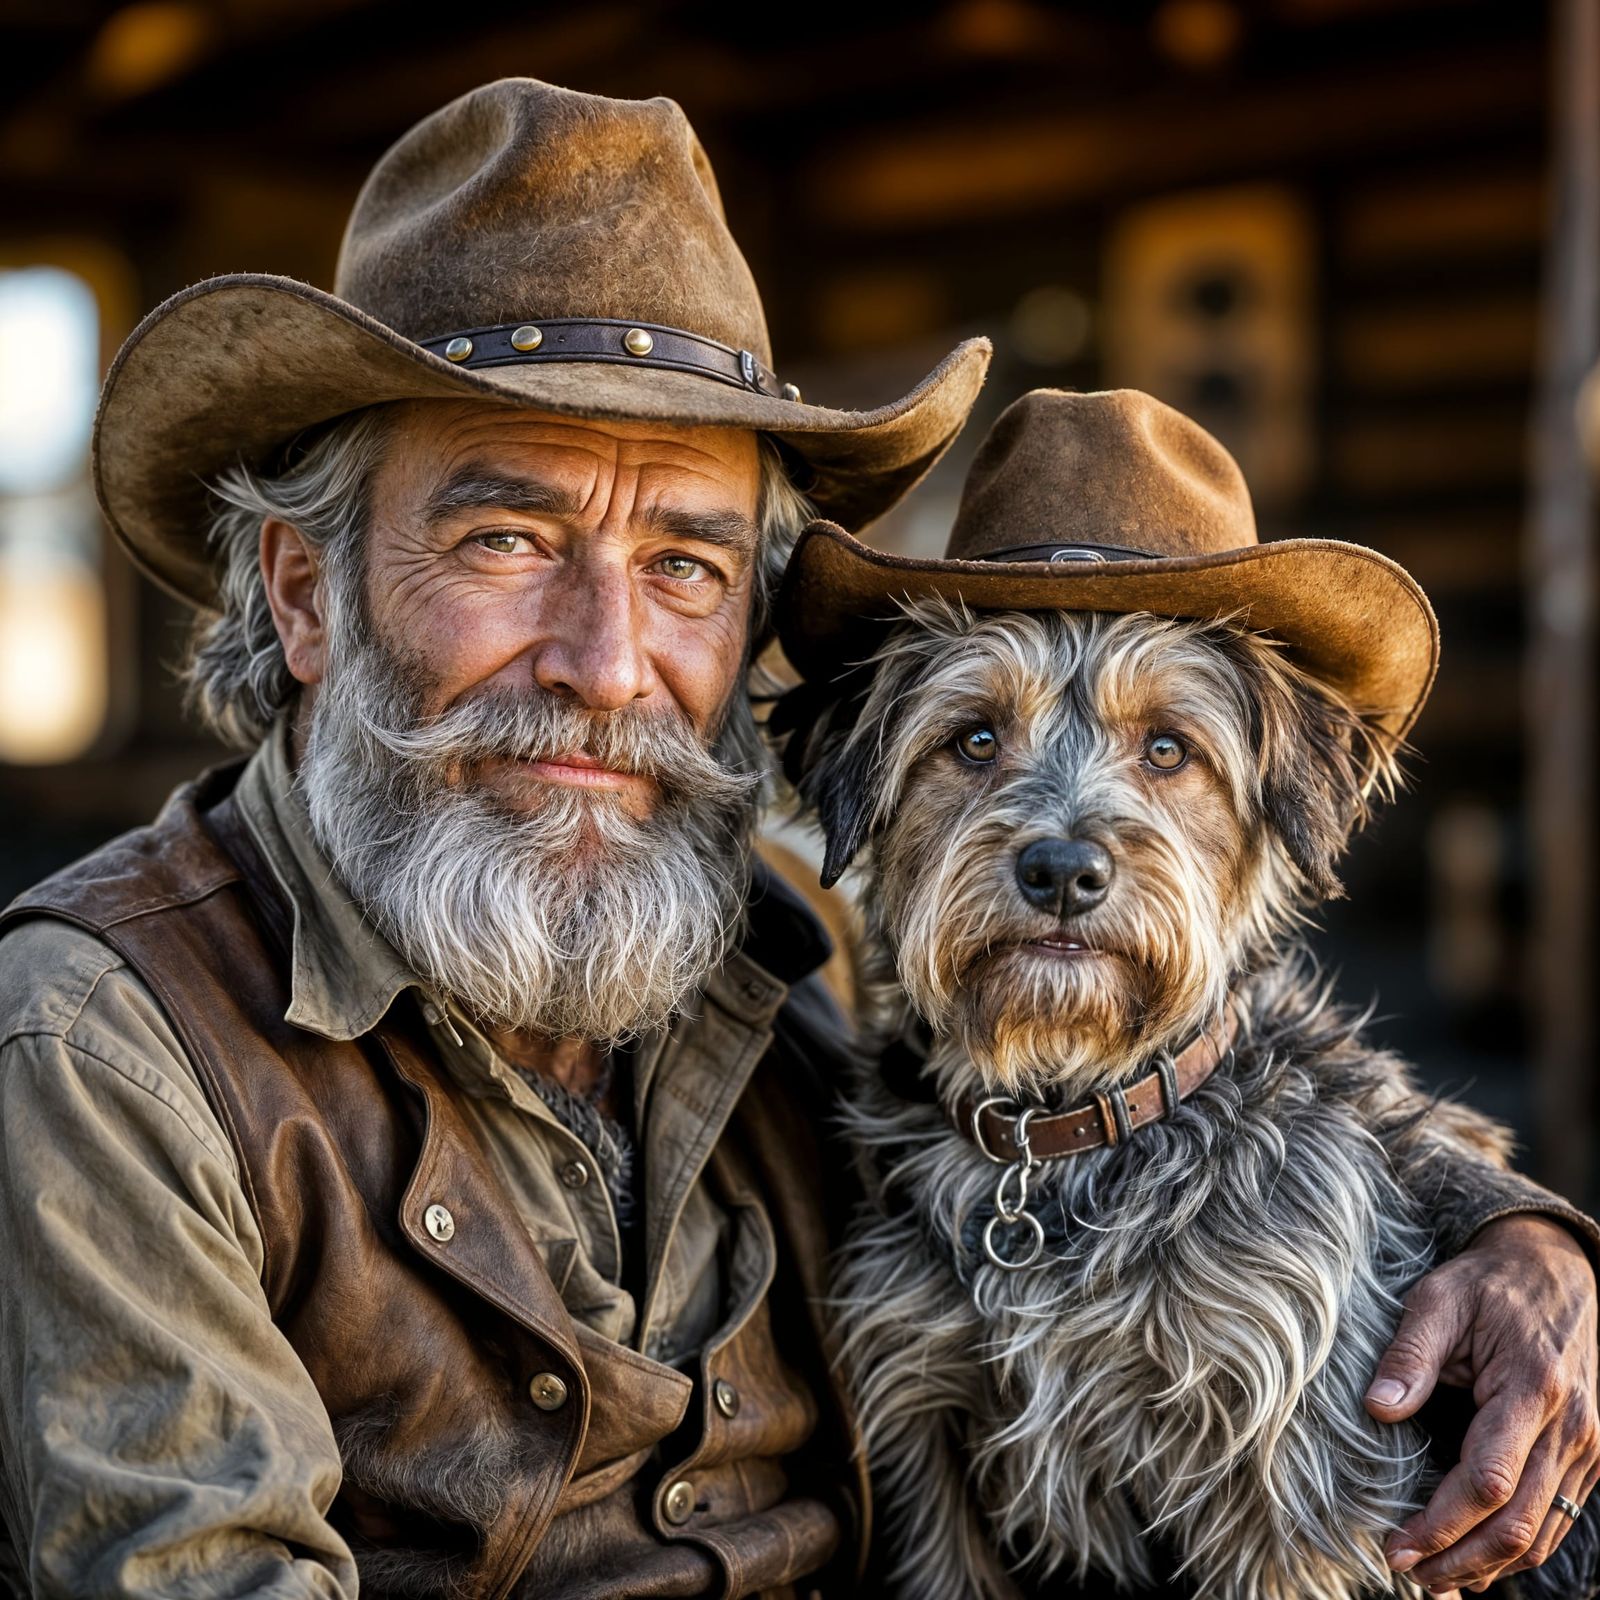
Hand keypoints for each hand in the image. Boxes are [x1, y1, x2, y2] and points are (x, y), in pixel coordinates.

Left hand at [1363, 1215, 1599, 1594]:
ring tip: (1433, 1576)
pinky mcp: (1586, 1456)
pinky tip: (1476, 1559)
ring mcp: (1588, 1448)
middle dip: (1460, 1557)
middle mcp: (1572, 1429)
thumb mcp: (1439, 1299)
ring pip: (1543, 1532)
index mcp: (1532, 1389)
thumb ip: (1409, 1355)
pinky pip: (1557, 1518)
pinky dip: (1518, 1548)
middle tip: (1404, 1570)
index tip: (1397, 1543)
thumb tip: (1378, 1409)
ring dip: (1488, 1564)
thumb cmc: (1490, 1285)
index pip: (1489, 1479)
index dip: (1442, 1522)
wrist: (1556, 1272)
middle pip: (1519, 1523)